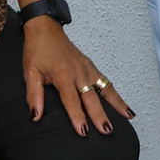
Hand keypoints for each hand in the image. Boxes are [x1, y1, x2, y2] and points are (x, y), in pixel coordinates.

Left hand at [22, 17, 132, 136]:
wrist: (45, 28)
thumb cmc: (37, 50)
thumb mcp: (30, 72)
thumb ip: (34, 95)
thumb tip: (36, 116)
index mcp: (63, 74)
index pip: (71, 100)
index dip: (77, 116)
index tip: (83, 131)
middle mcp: (78, 72)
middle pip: (91, 97)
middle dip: (100, 115)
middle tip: (107, 131)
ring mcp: (87, 68)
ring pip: (105, 87)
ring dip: (117, 103)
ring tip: (129, 117)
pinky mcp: (90, 66)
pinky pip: (105, 81)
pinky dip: (115, 93)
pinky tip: (122, 104)